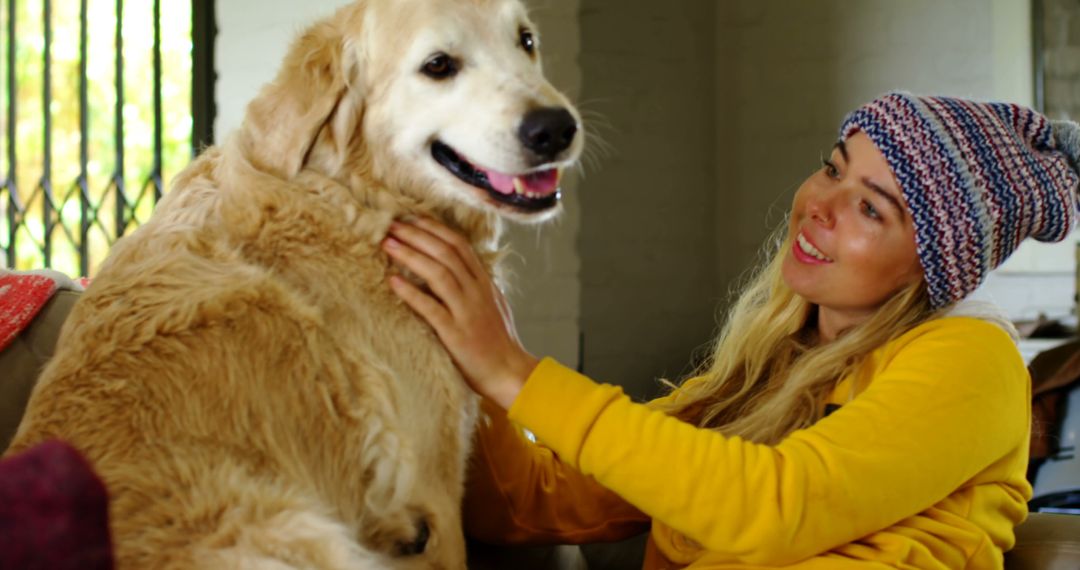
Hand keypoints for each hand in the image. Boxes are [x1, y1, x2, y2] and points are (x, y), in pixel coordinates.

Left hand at [382, 218, 538, 408]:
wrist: (508, 372)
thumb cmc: (497, 341)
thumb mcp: (491, 304)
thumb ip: (474, 285)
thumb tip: (454, 268)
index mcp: (484, 283)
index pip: (459, 245)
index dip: (434, 228)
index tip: (412, 218)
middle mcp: (476, 292)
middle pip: (446, 252)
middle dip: (417, 235)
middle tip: (391, 225)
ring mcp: (467, 311)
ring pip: (439, 273)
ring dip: (411, 256)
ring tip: (388, 245)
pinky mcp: (456, 333)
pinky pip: (431, 308)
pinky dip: (411, 293)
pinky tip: (393, 282)